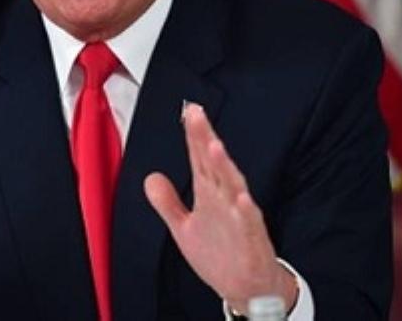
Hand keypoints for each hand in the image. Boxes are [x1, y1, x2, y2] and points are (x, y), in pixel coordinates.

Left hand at [144, 104, 295, 315]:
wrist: (248, 289)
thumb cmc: (221, 254)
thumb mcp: (184, 229)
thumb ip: (168, 203)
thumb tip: (150, 177)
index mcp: (209, 196)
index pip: (199, 160)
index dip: (193, 136)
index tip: (188, 112)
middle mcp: (225, 201)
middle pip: (214, 165)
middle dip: (206, 139)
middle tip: (197, 115)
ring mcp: (240, 219)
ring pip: (233, 188)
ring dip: (225, 168)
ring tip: (214, 147)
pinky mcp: (251, 240)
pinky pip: (249, 224)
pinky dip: (246, 211)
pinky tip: (241, 198)